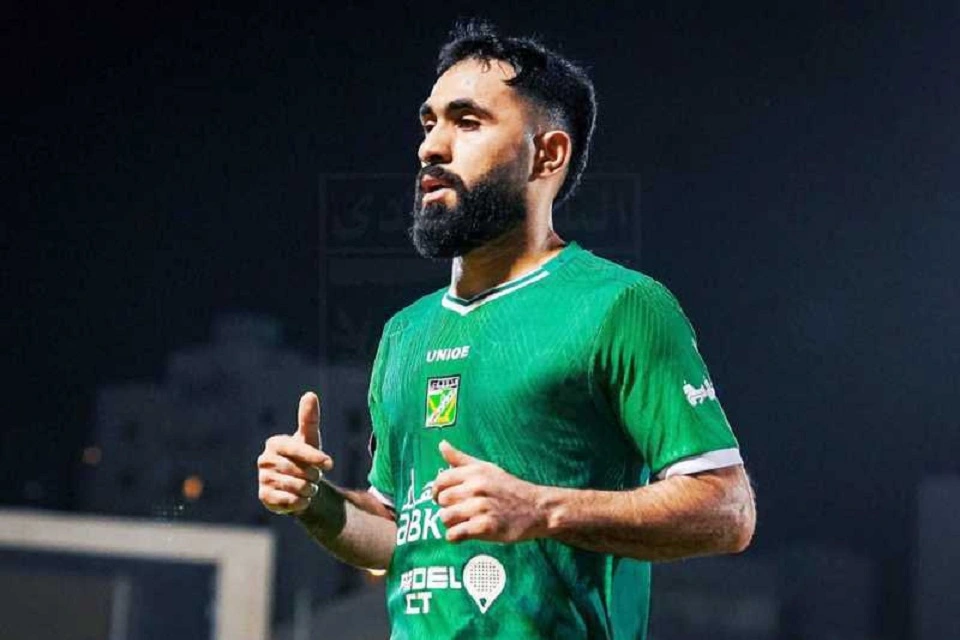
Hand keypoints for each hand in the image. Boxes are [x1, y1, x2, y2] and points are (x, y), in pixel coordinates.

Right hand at [257, 392, 334, 514]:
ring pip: (297, 487)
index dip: (315, 457)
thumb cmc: (304, 457)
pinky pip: (290, 501)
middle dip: (314, 476)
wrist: (298, 485)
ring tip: (308, 486)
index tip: (330, 464)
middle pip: (300, 471)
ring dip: (309, 489)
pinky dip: (302, 502)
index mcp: (275, 443)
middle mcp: (264, 460)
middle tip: (314, 476)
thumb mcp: (310, 438)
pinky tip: (301, 498)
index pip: (297, 449)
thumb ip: (309, 419)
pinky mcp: (264, 497)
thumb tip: (310, 394)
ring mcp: (263, 479)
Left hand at [432, 441, 546, 542]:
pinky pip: (455, 534)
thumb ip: (461, 459)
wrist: (537, 509)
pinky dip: (455, 537)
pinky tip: (464, 534)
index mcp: (475, 472)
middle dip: (447, 508)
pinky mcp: (486, 527)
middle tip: (460, 512)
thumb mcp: (487, 469)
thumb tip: (441, 444)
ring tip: (462, 523)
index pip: (441, 480)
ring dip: (450, 524)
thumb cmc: (509, 488)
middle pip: (442, 500)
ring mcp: (481, 507)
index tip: (443, 498)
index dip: (437, 491)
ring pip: (445, 517)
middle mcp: (477, 487)